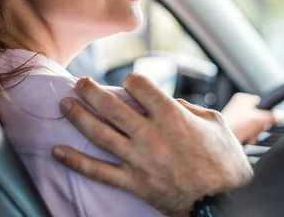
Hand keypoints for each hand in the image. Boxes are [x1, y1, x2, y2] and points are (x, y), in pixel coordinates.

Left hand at [52, 74, 251, 216]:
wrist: (223, 203)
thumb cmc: (225, 163)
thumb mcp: (216, 124)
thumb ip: (190, 108)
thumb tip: (171, 102)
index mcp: (172, 115)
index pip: (140, 86)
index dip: (132, 80)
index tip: (129, 82)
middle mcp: (151, 134)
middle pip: (111, 106)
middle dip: (91, 90)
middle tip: (78, 82)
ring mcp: (139, 159)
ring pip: (100, 134)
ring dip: (78, 117)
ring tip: (64, 104)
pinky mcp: (134, 183)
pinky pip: (99, 171)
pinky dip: (76, 162)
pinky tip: (58, 151)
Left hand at [221, 93, 278, 144]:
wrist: (219, 141)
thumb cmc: (235, 125)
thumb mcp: (258, 119)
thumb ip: (272, 116)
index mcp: (242, 99)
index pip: (261, 103)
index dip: (266, 112)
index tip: (266, 120)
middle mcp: (238, 106)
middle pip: (258, 116)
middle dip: (259, 125)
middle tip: (256, 129)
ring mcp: (235, 118)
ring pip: (253, 126)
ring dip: (254, 133)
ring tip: (250, 135)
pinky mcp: (234, 129)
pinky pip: (247, 133)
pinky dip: (248, 137)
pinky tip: (246, 140)